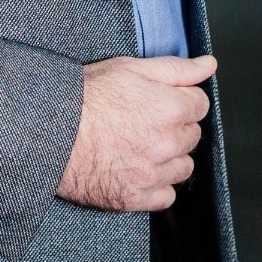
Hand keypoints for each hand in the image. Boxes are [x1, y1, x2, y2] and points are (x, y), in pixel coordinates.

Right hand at [57, 54, 215, 211]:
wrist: (53, 131)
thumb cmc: (87, 96)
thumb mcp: (131, 67)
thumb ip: (177, 68)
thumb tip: (209, 64)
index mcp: (170, 108)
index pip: (200, 104)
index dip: (180, 97)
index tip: (161, 98)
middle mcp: (168, 143)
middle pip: (192, 134)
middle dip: (176, 125)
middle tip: (145, 117)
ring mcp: (154, 173)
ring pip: (183, 166)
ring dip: (170, 156)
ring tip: (140, 143)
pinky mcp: (138, 197)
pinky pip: (166, 195)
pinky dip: (157, 183)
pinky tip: (138, 167)